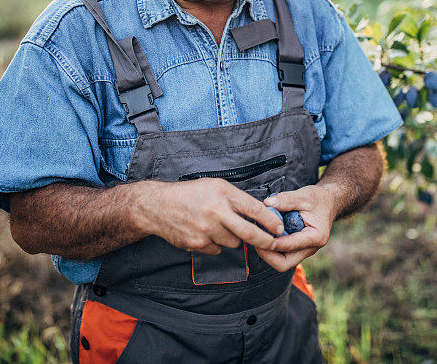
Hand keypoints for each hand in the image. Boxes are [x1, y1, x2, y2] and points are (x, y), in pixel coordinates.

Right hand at [132, 178, 283, 255]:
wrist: (158, 206)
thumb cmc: (190, 194)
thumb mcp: (215, 186)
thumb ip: (236, 198)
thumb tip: (258, 212)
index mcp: (223, 194)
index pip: (254, 209)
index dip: (270, 221)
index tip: (279, 227)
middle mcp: (216, 212)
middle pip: (249, 233)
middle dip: (265, 240)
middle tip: (273, 243)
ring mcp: (206, 230)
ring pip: (233, 242)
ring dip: (232, 238)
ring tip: (219, 226)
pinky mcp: (197, 244)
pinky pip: (217, 250)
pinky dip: (216, 244)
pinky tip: (206, 232)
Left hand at [255, 184, 337, 271]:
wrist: (329, 203)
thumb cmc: (319, 200)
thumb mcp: (304, 195)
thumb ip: (286, 199)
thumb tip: (267, 203)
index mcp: (316, 237)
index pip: (290, 246)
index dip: (272, 242)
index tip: (258, 232)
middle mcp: (310, 248)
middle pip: (284, 263)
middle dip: (267, 255)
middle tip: (254, 240)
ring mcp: (303, 251)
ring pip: (281, 262)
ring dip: (268, 252)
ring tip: (257, 235)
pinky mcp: (297, 249)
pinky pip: (281, 254)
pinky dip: (271, 247)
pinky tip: (263, 233)